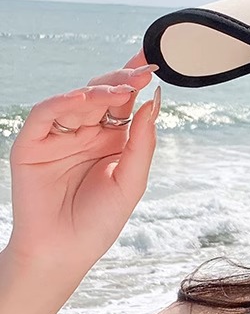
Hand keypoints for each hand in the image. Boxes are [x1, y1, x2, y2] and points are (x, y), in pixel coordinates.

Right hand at [5, 48, 160, 278]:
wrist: (65, 252)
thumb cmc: (99, 220)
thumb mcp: (132, 180)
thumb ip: (142, 142)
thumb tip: (152, 103)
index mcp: (112, 139)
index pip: (124, 102)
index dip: (135, 80)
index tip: (152, 61)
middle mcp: (85, 133)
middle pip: (102, 94)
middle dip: (122, 80)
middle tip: (141, 72)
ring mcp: (58, 137)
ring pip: (77, 99)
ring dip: (99, 90)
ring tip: (120, 90)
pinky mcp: (32, 145)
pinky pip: (45, 115)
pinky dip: (62, 102)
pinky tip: (83, 98)